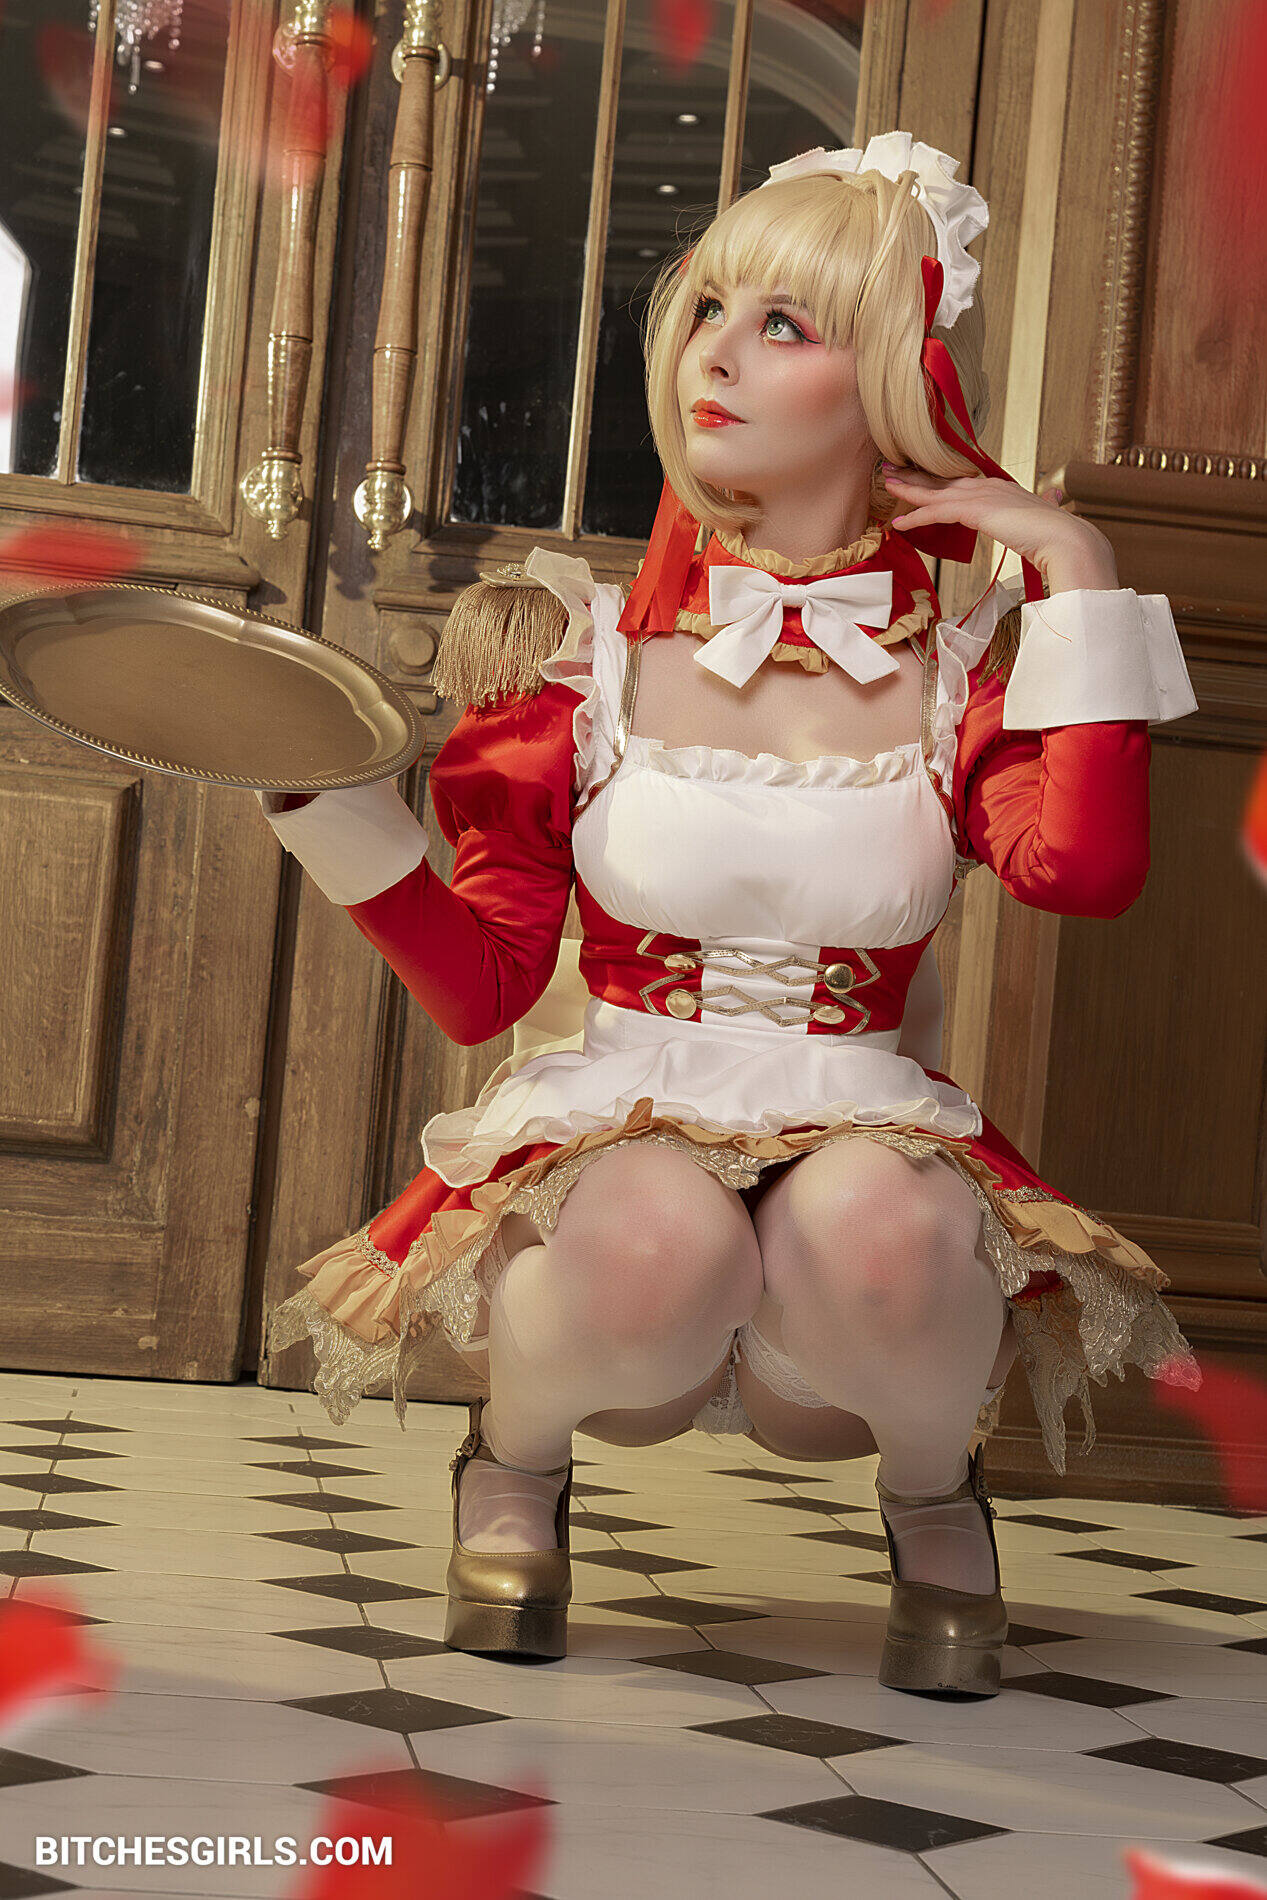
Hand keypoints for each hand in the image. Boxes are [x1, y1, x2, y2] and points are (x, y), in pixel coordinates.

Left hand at [882, 466, 1118, 589]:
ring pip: (937, 492)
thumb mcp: (1042, 519)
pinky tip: (899, 523)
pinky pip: (939, 512)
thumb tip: (1054, 500)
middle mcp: (991, 486)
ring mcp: (984, 496)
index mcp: (1003, 488)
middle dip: (916, 476)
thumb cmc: (1057, 537)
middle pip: (945, 480)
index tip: (920, 477)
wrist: (1068, 541)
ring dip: (909, 490)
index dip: (939, 479)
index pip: (963, 481)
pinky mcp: (977, 510)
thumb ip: (1041, 510)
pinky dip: (917, 516)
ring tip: (887, 487)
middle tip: (891, 471)